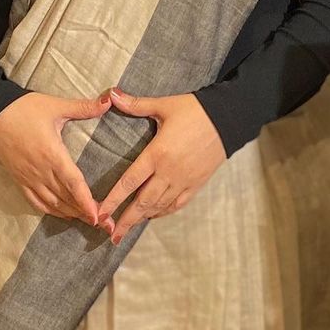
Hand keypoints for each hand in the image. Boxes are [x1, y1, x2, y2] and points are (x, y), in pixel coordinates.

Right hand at [0, 91, 111, 225]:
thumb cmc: (24, 109)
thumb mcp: (56, 106)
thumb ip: (83, 107)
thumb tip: (109, 99)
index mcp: (52, 154)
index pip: (73, 183)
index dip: (86, 201)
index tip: (97, 216)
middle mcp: (41, 170)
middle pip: (66, 198)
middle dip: (84, 212)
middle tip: (102, 224)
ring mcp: (28, 177)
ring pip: (52, 203)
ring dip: (70, 213)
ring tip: (86, 220)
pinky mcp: (19, 179)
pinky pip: (35, 201)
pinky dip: (50, 211)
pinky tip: (61, 214)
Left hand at [97, 88, 225, 242]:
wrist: (228, 118)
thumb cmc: (194, 110)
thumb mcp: (164, 105)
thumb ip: (136, 104)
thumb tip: (111, 94)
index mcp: (157, 154)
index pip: (130, 182)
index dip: (114, 200)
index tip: (100, 214)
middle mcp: (169, 172)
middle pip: (143, 202)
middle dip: (126, 220)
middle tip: (111, 235)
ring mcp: (184, 180)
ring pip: (159, 206)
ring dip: (142, 219)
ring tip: (127, 229)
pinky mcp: (197, 183)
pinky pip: (177, 203)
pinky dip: (163, 212)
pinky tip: (154, 216)